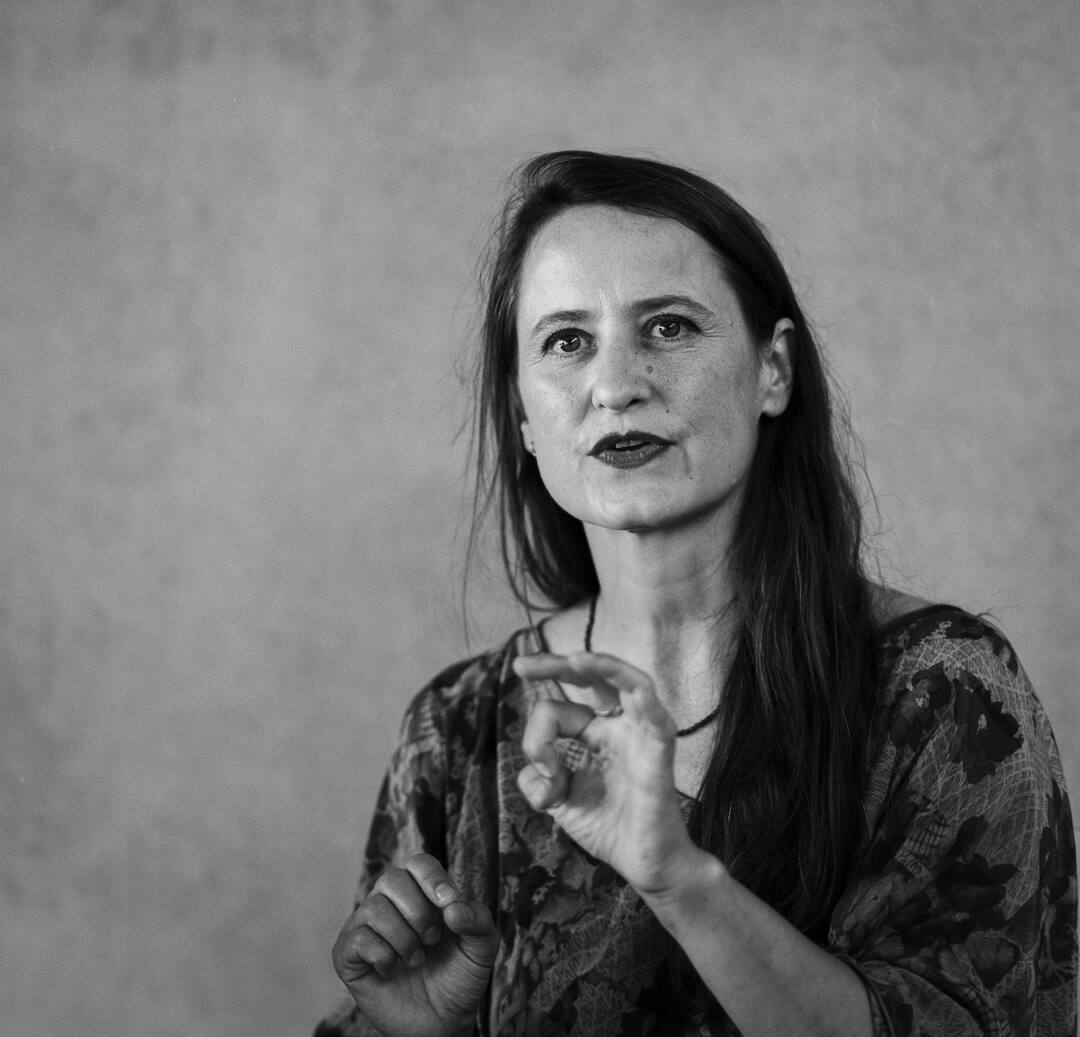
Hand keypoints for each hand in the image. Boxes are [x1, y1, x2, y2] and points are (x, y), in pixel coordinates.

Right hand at [332, 853, 498, 1036]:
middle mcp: (390, 903)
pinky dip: (382, 955)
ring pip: (374, 908)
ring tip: (416, 959)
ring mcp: (366, 927)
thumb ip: (478, 921)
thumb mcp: (482, 948)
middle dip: (419, 912)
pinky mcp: (348, 955)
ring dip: (403, 938)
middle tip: (432, 940)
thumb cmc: (458, 978)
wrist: (442, 1023)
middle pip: (392, 879)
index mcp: (421, 893)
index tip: (448, 902)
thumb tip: (453, 908)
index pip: (419, 863)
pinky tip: (392, 970)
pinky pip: (357, 939)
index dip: (431, 877)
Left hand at [513, 651, 698, 896]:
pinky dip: (634, 688)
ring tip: (572, 659)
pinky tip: (617, 679)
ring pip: (628, 681)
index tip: (543, 771)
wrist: (645, 866)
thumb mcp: (559, 802)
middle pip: (593, 677)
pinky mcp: (659, 749)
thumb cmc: (610, 829)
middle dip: (556, 663)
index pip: (561, 709)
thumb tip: (533, 766)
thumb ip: (537, 780)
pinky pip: (652, 711)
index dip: (539, 736)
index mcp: (598, 733)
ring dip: (601, 665)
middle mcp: (621, 725)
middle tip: (521, 665)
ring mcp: (642, 734)